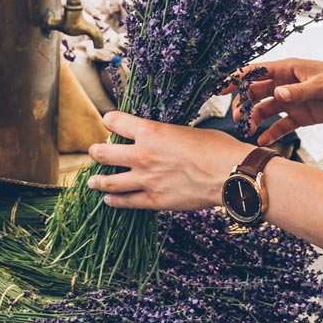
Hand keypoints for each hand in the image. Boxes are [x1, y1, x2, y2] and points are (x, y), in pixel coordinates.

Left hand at [86, 111, 249, 210]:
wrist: (230, 175)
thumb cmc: (216, 148)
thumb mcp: (186, 131)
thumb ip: (166, 135)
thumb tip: (161, 139)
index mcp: (150, 131)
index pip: (116, 121)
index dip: (110, 120)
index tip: (110, 122)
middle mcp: (142, 154)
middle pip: (104, 153)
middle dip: (96, 151)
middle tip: (94, 151)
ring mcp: (146, 179)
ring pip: (109, 181)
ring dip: (97, 180)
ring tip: (92, 181)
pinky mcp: (154, 200)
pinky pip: (126, 202)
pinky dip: (114, 200)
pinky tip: (109, 200)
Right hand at [227, 59, 322, 144]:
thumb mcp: (322, 84)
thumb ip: (299, 90)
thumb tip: (277, 94)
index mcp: (288, 69)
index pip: (256, 72)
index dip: (237, 79)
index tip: (220, 88)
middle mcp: (286, 84)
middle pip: (256, 93)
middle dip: (243, 104)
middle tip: (237, 118)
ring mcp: (292, 100)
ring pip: (266, 110)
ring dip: (255, 119)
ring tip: (247, 131)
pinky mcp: (301, 115)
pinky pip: (281, 125)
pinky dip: (271, 132)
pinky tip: (261, 141)